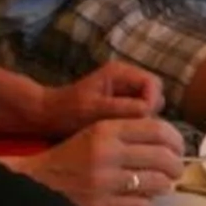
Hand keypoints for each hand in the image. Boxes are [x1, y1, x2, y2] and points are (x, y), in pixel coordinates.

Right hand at [14, 118, 188, 205]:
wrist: (35, 184)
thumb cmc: (70, 156)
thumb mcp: (95, 133)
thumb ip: (128, 132)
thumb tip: (168, 142)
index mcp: (106, 130)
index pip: (157, 130)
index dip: (176, 140)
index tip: (179, 148)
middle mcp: (107, 153)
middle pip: (163, 158)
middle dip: (176, 166)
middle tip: (175, 170)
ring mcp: (104, 182)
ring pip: (157, 183)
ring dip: (165, 185)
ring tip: (161, 185)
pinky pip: (142, 205)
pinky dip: (147, 203)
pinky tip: (141, 200)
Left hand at [41, 60, 163, 133]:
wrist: (50, 116)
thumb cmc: (68, 112)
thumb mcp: (95, 110)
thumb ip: (123, 108)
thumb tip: (148, 111)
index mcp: (120, 72)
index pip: (153, 83)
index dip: (151, 101)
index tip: (141, 120)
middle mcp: (127, 77)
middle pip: (155, 93)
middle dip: (149, 111)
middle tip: (135, 128)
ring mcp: (126, 90)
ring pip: (150, 104)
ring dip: (143, 118)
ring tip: (128, 132)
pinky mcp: (123, 103)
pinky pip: (140, 112)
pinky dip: (136, 122)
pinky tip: (124, 133)